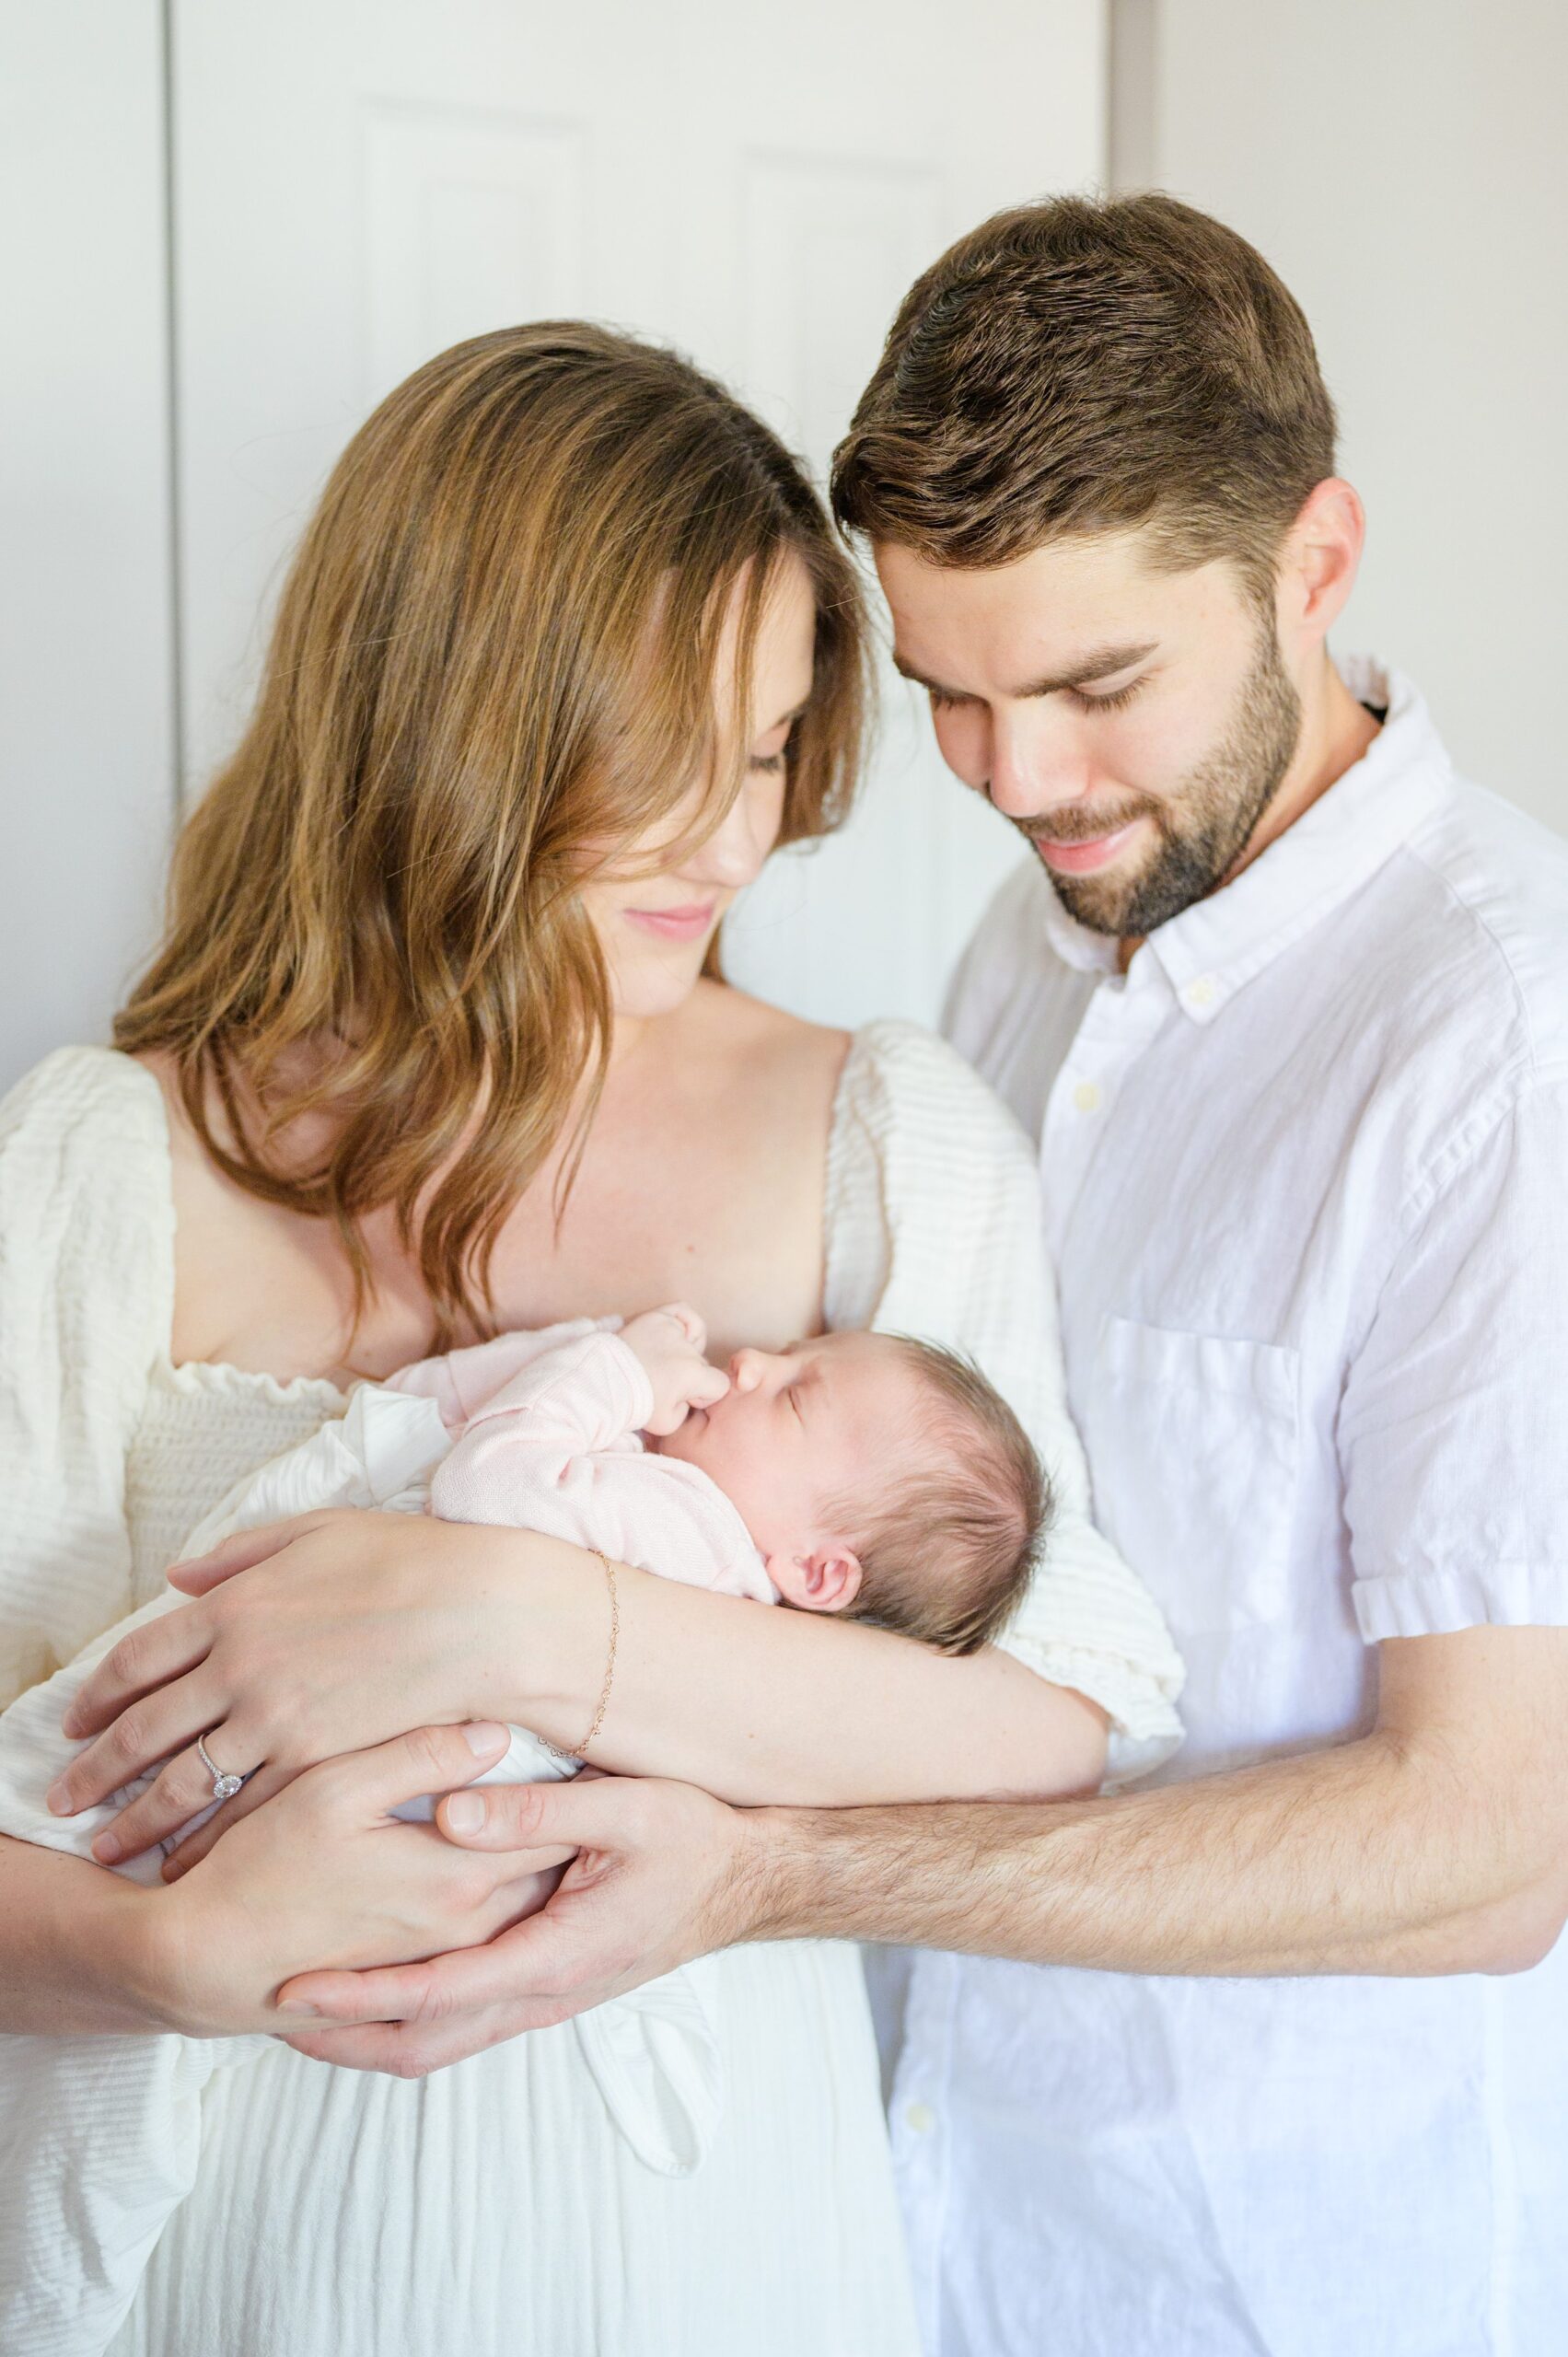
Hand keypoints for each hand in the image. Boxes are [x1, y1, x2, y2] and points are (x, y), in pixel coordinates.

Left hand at [52, 1509, 558, 1865]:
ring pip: (181, 1784)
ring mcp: (274, 1719)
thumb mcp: (317, 1532)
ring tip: (107, 1850)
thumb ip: (240, 1554)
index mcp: (233, 1605)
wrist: (482, 1610)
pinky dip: (206, 1841)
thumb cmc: (410, 1560)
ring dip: (135, 1821)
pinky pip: (242, 1811)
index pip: (137, 1660)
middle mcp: (237, 1665)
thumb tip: (180, 1575)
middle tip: (62, 1803)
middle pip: (143, 1732)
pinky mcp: (314, 1761)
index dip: (97, 1697)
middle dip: (94, 1773)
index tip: (74, 1726)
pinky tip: (187, 1862)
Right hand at [149, 1721, 574, 2036]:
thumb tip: (497, 1730)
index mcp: (456, 1879)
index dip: (583, 1782)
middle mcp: (465, 1930)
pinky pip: (494, 1942)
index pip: (553, 1827)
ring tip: (580, 1817)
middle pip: (552, 1871)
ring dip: (553, 1867)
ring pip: (528, 1908)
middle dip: (581, 1826)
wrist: (203, 1961)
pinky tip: (520, 1874)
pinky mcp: (421, 1979)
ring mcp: (445, 1962)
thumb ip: (418, 1758)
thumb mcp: (333, 1792)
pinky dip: (518, 1910)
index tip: (605, 1743)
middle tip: (606, 1771)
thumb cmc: (259, 1869)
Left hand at [270, 1774, 761, 2075]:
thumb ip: (537, 1810)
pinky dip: (407, 2019)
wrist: (748, 1881)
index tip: (295, 1989)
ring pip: (442, 2042)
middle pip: (425, 2042)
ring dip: (369, 2036)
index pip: (438, 1992)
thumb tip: (449, 1812)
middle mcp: (546, 1994)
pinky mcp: (547, 1988)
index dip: (361, 1996)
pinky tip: (374, 1990)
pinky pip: (463, 2023)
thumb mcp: (625, 1807)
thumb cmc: (692, 1837)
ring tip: (300, 2013)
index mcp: (559, 1954)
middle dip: (343, 2036)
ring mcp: (547, 1999)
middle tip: (266, 2016)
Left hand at [620, 1303, 730, 1435]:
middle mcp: (685, 1349)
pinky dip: (684, 1323)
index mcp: (693, 1375)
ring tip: (661, 1363)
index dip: (703, 1395)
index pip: (719, 1384)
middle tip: (662, 1384)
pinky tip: (674, 1337)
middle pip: (702, 1364)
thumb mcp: (668, 1424)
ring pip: (693, 1341)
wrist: (600, 1383)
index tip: (684, 1398)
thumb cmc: (634, 1405)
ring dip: (682, 1353)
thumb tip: (691, 1394)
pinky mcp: (655, 1317)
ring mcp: (670, 1329)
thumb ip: (690, 1410)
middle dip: (688, 1376)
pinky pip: (683, 1312)